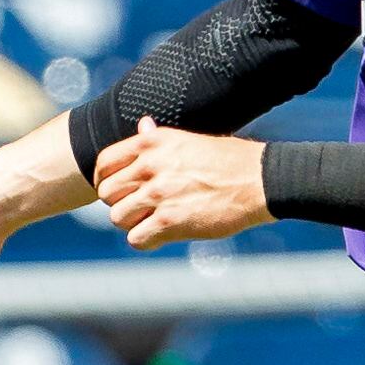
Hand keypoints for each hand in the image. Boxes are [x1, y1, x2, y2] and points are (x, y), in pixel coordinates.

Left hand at [94, 119, 272, 249]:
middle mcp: (151, 165)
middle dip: (119, 203)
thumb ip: (158, 137)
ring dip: (133, 223)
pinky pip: (136, 239)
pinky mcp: (170, 220)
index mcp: (151, 143)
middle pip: (108, 193)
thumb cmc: (228, 159)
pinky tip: (161, 234)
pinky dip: (146, 240)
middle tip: (139, 208)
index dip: (106, 180)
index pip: (104, 163)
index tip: (118, 190)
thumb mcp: (189, 140)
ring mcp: (159, 194)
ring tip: (152, 221)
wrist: (260, 180)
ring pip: (117, 218)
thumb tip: (142, 124)